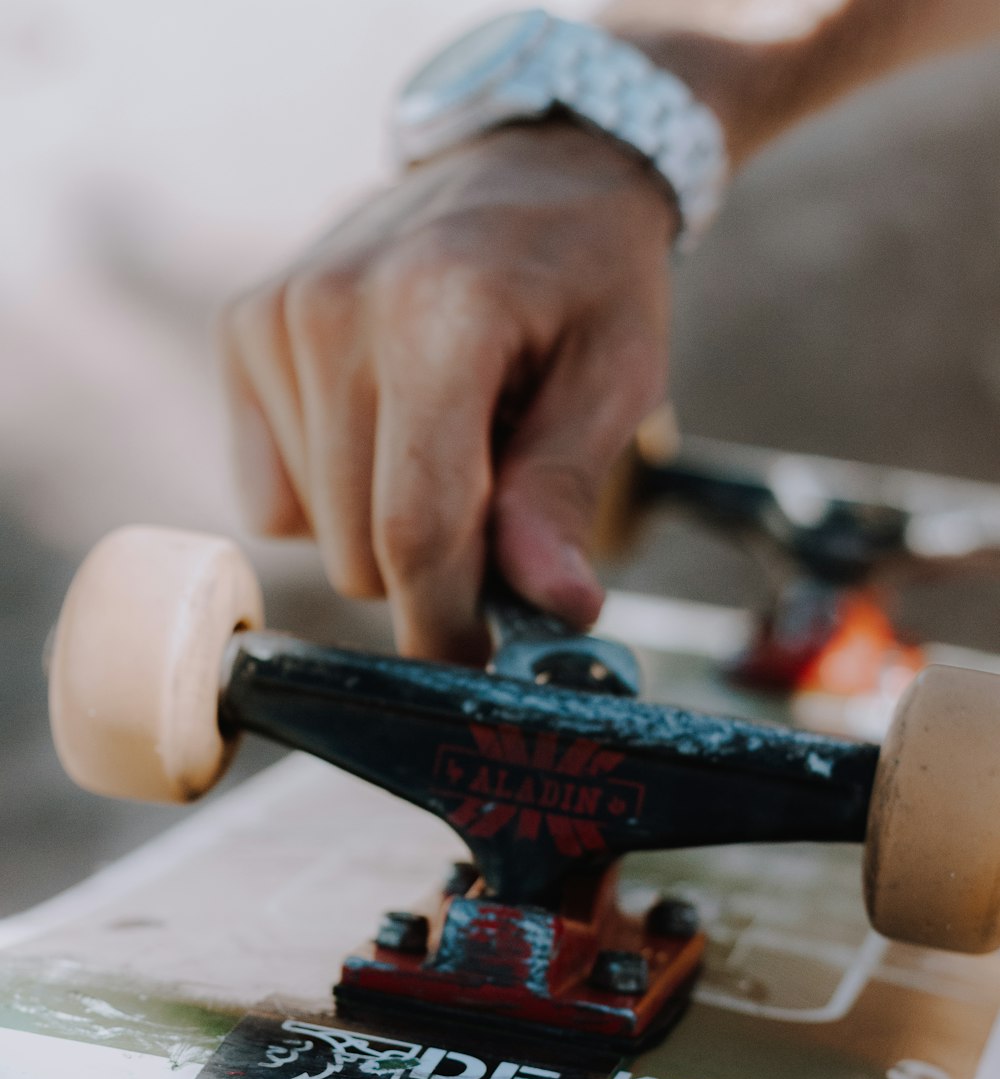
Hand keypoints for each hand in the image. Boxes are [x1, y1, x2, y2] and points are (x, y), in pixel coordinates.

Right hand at [220, 122, 674, 661]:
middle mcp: (332, 310)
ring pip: (315, 533)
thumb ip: (565, 492)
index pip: (417, 529)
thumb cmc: (586, 277)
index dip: (445, 625)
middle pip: (360, 550)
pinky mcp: (242, 331)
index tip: (475, 668)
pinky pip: (271, 498)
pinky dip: (331, 498)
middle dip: (433, 573)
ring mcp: (274, 318)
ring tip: (447, 447)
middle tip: (496, 522)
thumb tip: (555, 608)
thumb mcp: (616, 377)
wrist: (526, 160)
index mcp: (438, 314)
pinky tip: (385, 434)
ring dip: (385, 531)